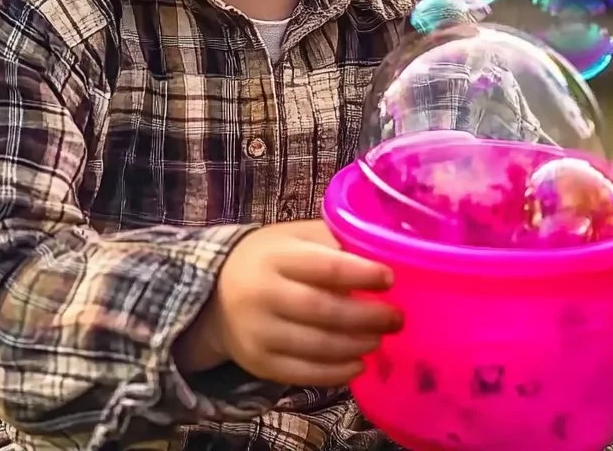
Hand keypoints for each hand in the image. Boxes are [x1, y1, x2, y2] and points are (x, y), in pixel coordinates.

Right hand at [175, 220, 401, 386]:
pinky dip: (337, 372)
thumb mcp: (293, 238)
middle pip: (323, 311)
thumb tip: (382, 251)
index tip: (390, 279)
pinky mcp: (258, 364)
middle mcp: (263, 294)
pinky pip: (304, 374)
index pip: (326, 267)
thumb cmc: (269, 259)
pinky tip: (358, 363)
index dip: (363, 274)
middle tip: (396, 318)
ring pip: (317, 346)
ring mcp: (258, 333)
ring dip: (356, 344)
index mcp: (275, 256)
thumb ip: (331, 241)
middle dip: (367, 317)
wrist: (216, 296)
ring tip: (379, 338)